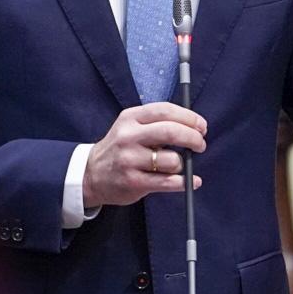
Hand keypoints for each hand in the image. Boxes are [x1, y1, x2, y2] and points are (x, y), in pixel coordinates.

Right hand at [83, 102, 205, 208]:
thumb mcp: (130, 126)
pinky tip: (190, 181)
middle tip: (200, 144)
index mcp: (130, 118)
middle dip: (193, 138)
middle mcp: (128, 137)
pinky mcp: (134, 182)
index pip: (164, 110)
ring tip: (179, 166)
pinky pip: (168, 182)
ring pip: (172, 160)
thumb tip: (193, 126)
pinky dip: (185, 182)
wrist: (90, 174)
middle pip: (170, 131)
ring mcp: (130, 160)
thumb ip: (155, 123)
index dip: (189, 117)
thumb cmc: (120, 149)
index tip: (201, 126)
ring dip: (183, 163)